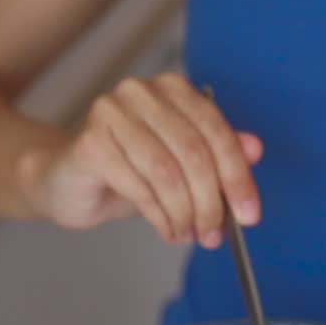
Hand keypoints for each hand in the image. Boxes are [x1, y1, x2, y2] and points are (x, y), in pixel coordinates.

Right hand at [20, 73, 262, 244]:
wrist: (69, 182)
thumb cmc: (130, 171)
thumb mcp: (183, 165)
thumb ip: (219, 154)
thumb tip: (255, 149)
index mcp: (172, 89)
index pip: (216, 131)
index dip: (237, 177)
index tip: (249, 214)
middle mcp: (140, 93)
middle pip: (194, 152)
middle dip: (210, 202)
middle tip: (214, 235)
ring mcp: (111, 114)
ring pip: (167, 173)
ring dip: (184, 213)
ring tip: (188, 234)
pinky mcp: (90, 144)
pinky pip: (138, 187)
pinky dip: (160, 217)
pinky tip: (166, 230)